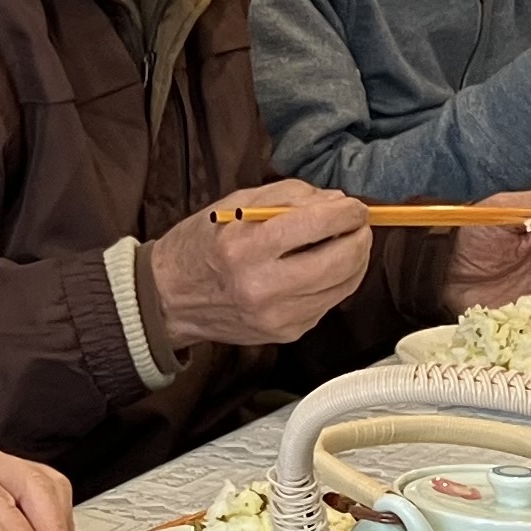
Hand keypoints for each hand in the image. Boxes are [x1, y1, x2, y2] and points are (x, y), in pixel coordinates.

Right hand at [148, 186, 376, 349]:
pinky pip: (329, 303)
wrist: (169, 299)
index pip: (315, 225)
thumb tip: (335, 202)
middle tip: (358, 224)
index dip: (346, 212)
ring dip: (356, 260)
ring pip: (344, 286)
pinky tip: (325, 268)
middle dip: (360, 237)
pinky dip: (337, 282)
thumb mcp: (234, 205)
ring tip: (347, 242)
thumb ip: (288, 196)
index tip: (353, 206)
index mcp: (245, 248)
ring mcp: (277, 316)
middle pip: (340, 261)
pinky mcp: (286, 333)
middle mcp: (263, 287)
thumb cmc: (200, 246)